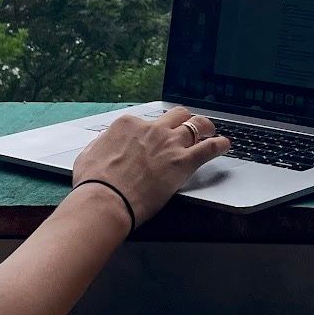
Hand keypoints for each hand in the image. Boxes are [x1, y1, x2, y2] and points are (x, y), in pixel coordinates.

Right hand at [70, 108, 230, 227]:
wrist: (106, 199)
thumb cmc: (94, 182)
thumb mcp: (88, 154)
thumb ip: (101, 144)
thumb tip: (103, 143)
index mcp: (129, 124)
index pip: (149, 120)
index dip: (156, 129)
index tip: (157, 137)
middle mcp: (152, 129)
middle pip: (177, 115)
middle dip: (184, 120)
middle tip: (188, 127)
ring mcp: (169, 143)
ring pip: (197, 125)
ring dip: (206, 127)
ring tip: (211, 131)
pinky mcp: (183, 162)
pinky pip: (209, 147)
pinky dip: (220, 145)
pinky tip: (225, 145)